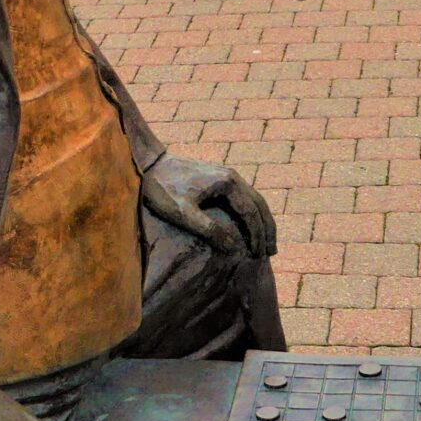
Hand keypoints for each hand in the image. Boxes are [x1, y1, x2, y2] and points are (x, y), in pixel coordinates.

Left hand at [142, 154, 275, 256]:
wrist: (149, 165)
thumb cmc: (162, 189)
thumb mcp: (183, 213)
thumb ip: (209, 229)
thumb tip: (234, 248)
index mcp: (228, 183)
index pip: (251, 213)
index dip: (257, 236)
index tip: (258, 255)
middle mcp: (232, 177)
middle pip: (259, 205)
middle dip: (267, 229)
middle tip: (272, 252)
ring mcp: (226, 176)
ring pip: (253, 200)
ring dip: (262, 221)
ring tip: (265, 242)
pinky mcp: (218, 179)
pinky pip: (243, 198)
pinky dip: (251, 213)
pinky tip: (248, 226)